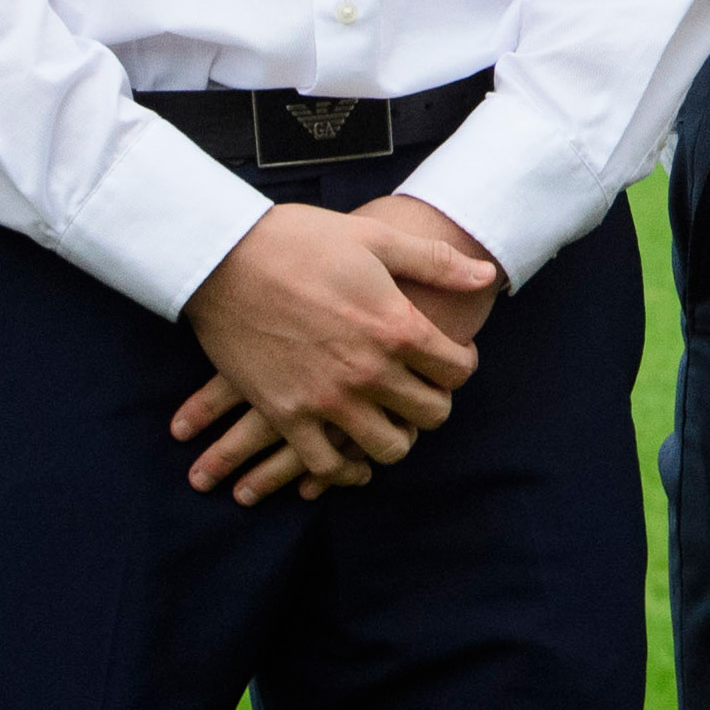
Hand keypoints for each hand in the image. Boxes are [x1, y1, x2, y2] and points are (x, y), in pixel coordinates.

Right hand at [169, 195, 500, 502]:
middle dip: (434, 402)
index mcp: (397, 327)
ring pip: (389, 448)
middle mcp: (369, 371)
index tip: (449, 357)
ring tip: (390, 421)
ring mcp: (327, 399)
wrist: (223, 257)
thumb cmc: (301, 240)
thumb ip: (435, 262)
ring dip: (397, 437)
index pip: (457, 370)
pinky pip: (327, 465)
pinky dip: (345, 470)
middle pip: (431, 414)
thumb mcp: (376, 239)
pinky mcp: (287, 415)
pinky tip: (351, 460)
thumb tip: (486, 273)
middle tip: (422, 389)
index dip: (460, 364)